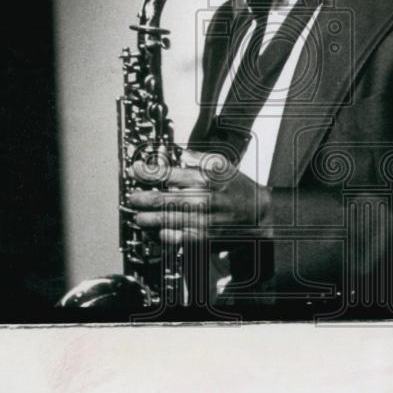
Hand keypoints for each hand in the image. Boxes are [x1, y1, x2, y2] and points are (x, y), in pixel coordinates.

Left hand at [128, 150, 270, 245]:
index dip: (147, 172)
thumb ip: (201, 158)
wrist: (259, 214)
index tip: (135, 170)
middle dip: (142, 198)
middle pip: (163, 199)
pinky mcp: (204, 237)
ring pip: (167, 220)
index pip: (169, 174)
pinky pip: (178, 238)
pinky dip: (164, 235)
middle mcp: (202, 200)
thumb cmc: (239, 188)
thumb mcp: (225, 165)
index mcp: (205, 179)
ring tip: (138, 216)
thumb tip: (182, 155)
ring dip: (148, 219)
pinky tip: (156, 231)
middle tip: (132, 198)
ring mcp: (202, 220)